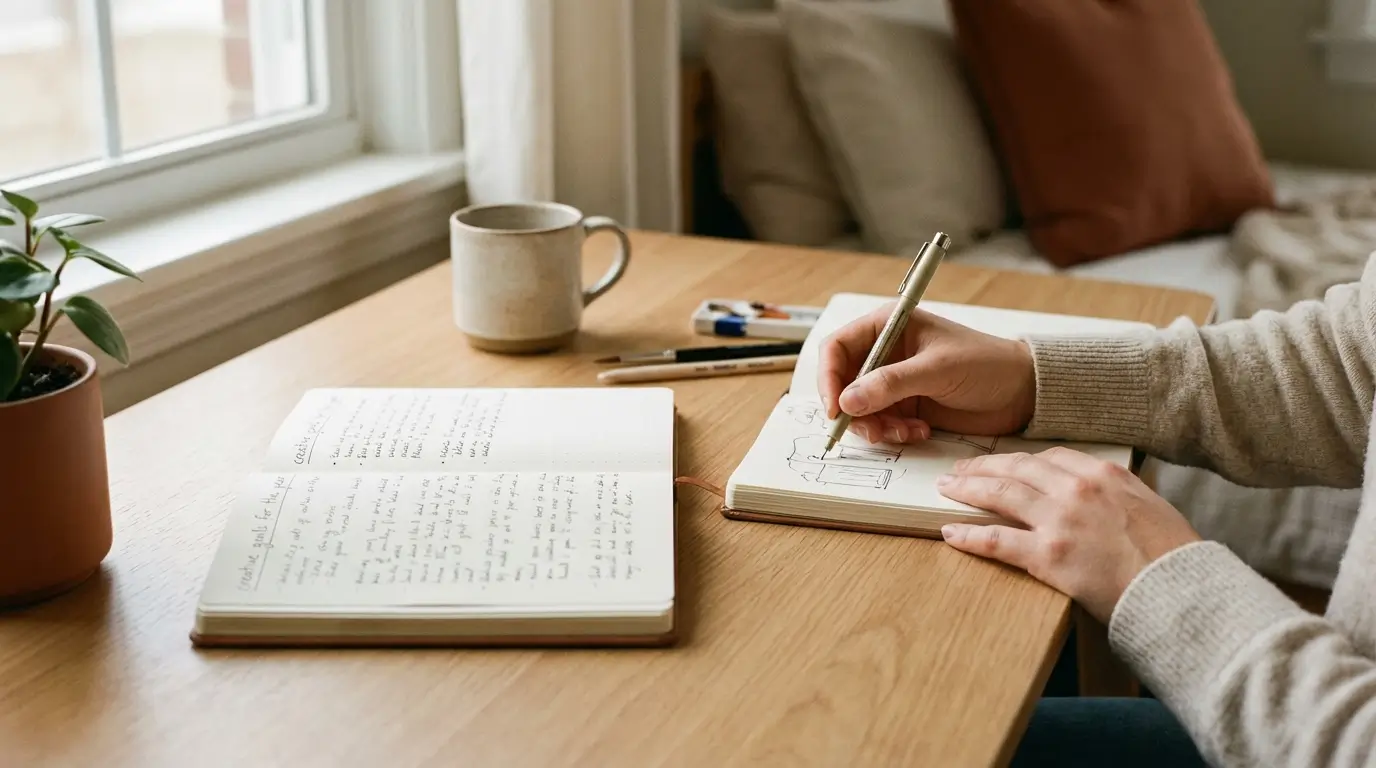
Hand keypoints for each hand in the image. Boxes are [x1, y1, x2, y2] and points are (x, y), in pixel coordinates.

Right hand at [817, 303, 1035, 443]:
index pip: (837, 348)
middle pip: (843, 384)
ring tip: (904, 432)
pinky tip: (919, 431)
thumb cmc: (986, 364)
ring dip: (875, 426)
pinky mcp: (905, 406)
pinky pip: (881, 424)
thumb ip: (891, 384)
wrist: (1022, 392)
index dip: (829, 378)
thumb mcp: (937, 370)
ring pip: (859, 409)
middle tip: (872, 430)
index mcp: (888, 326)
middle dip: (853, 410)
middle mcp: (885, 353)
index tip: (835, 407)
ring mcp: (894, 382)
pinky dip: (893, 433)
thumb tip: (847, 401)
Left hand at [936, 447, 1201, 622]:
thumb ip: (1118, 493)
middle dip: (984, 466)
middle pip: (1017, 468)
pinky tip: (950, 532)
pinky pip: (995, 540)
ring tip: (947, 489)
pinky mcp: (1047, 555)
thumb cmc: (1172, 555)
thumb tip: (1102, 496)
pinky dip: (969, 535)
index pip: (1049, 457)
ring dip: (968, 489)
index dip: (1019, 459)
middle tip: (960, 470)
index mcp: (1104, 474)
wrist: (1180, 589)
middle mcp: (1076, 489)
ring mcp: (1059, 520)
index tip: (1004, 463)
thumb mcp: (1149, 506)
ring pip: (1000, 494)